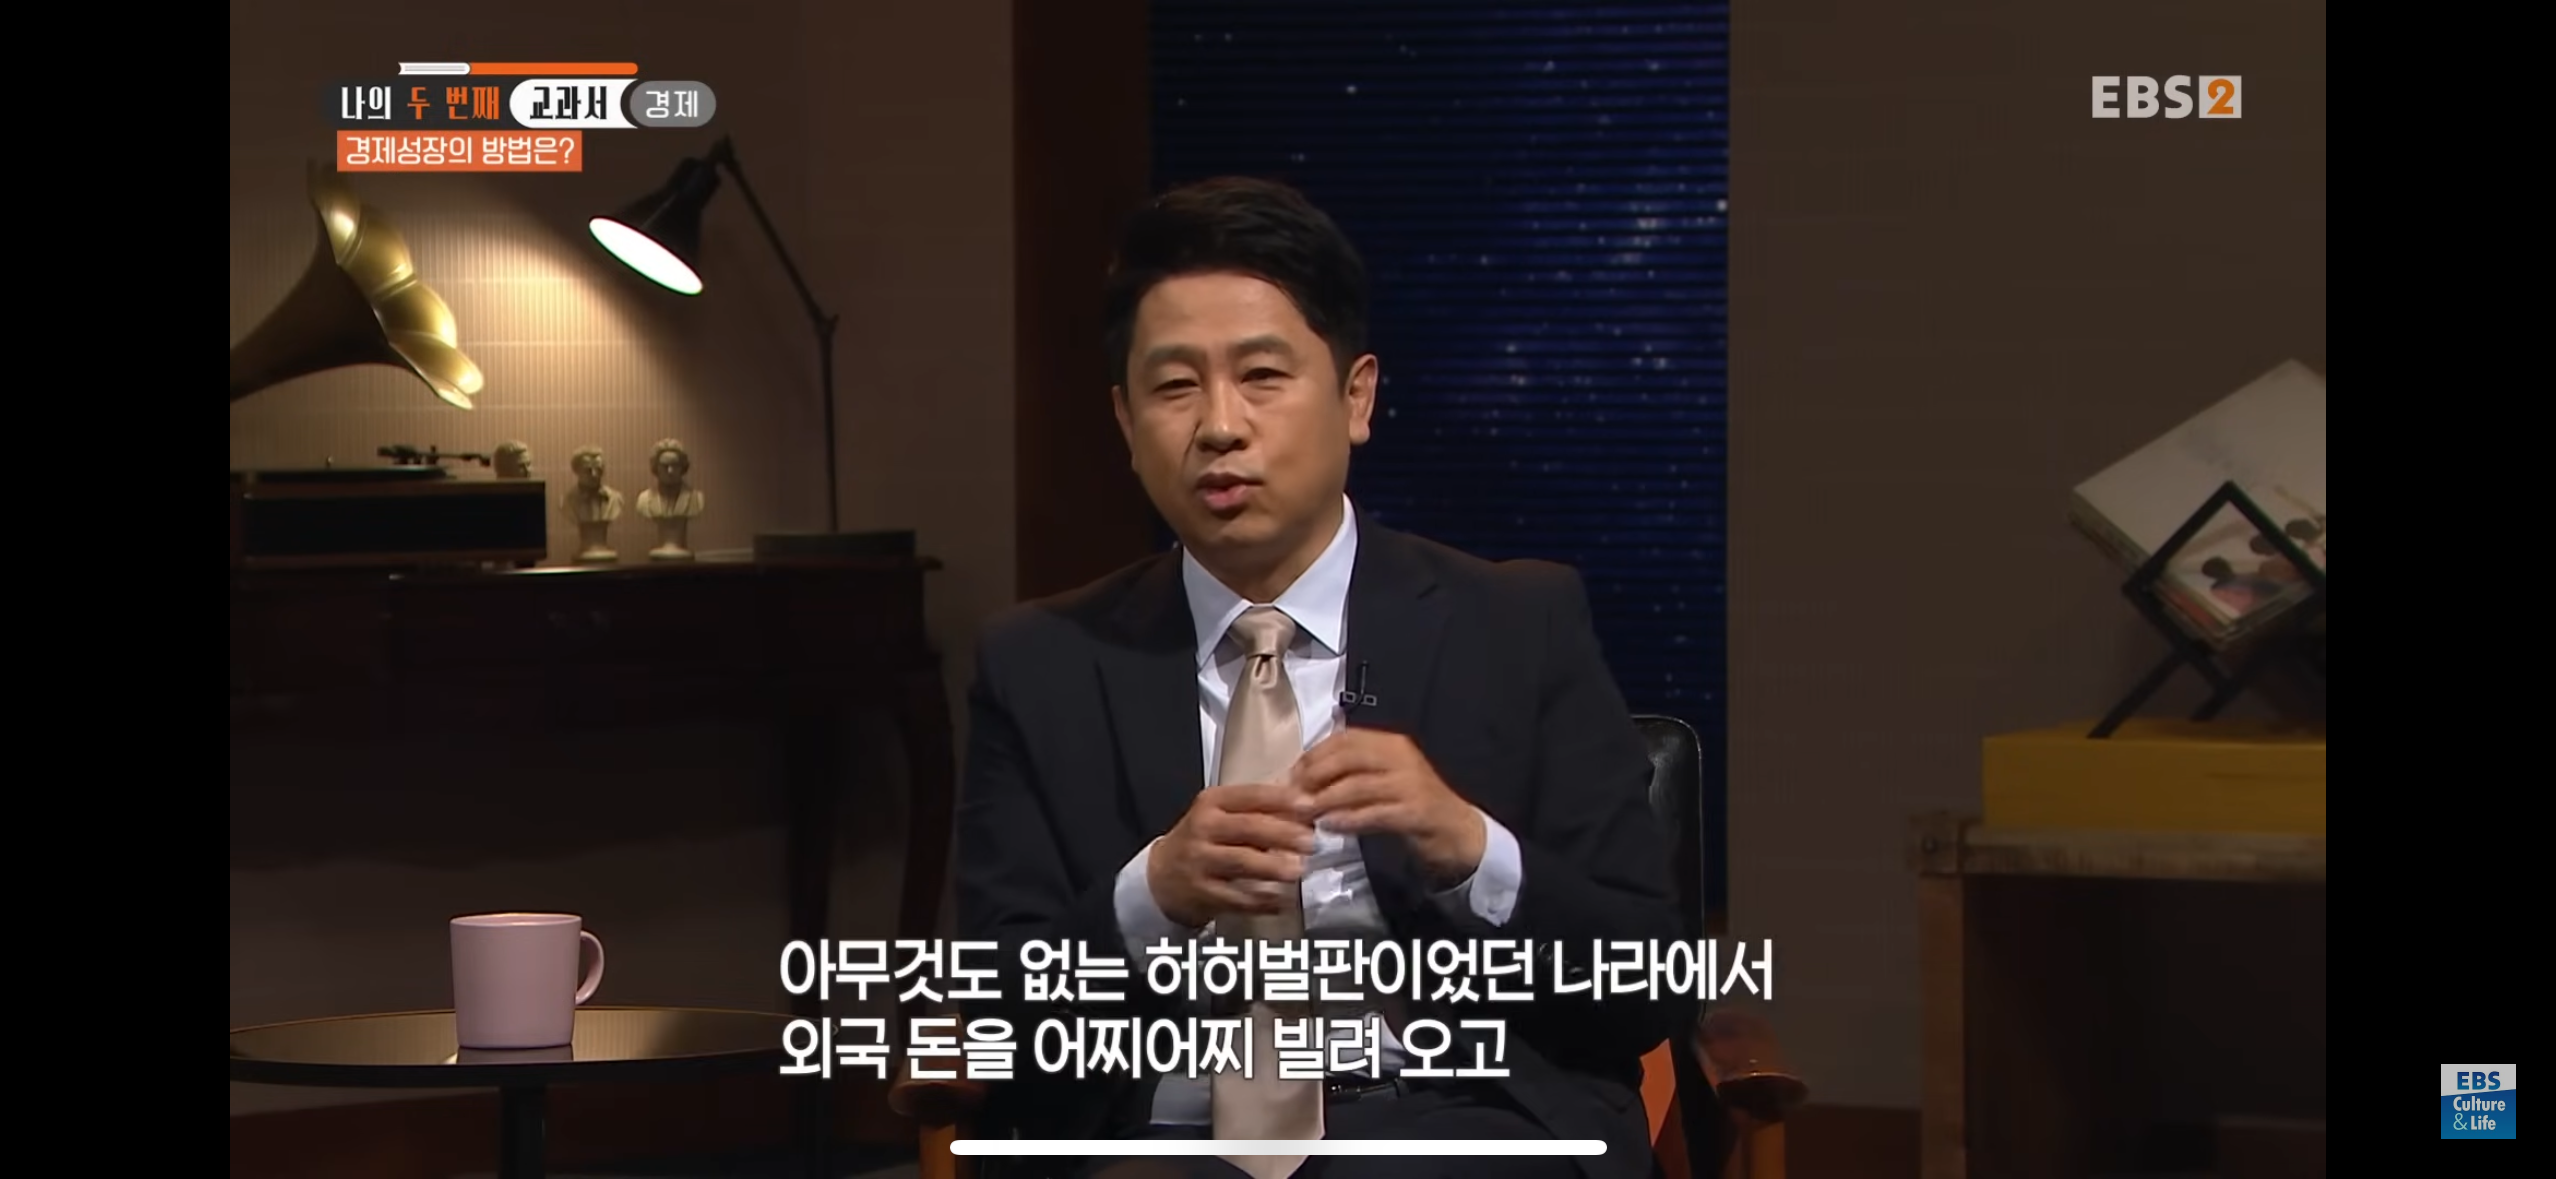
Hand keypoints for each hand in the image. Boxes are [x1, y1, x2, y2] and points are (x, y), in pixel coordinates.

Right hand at [1147, 783, 1319, 928]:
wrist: (1161, 876)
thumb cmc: (1204, 840)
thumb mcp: (1222, 815)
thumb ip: (1258, 810)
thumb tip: (1306, 808)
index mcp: (1212, 802)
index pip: (1251, 795)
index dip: (1282, 799)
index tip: (1310, 805)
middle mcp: (1203, 828)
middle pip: (1249, 828)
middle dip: (1283, 834)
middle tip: (1311, 842)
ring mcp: (1200, 861)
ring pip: (1242, 862)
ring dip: (1273, 867)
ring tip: (1298, 870)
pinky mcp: (1201, 891)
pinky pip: (1236, 897)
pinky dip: (1261, 900)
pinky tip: (1282, 901)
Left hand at [1292, 728, 1485, 884]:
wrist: (1456, 830)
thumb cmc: (1410, 803)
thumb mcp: (1381, 779)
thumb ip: (1348, 773)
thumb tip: (1301, 774)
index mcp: (1391, 742)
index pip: (1345, 739)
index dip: (1314, 755)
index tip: (1292, 774)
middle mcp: (1401, 756)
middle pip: (1349, 758)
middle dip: (1316, 775)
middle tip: (1294, 795)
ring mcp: (1411, 784)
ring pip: (1359, 785)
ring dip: (1326, 799)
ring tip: (1305, 812)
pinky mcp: (1416, 812)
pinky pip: (1375, 813)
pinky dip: (1348, 819)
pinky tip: (1329, 826)